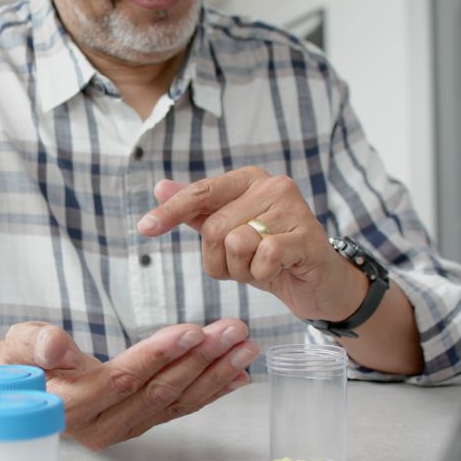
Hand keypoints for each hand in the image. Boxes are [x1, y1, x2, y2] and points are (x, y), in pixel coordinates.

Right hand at [0, 319, 257, 449]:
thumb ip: (36, 345)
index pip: (123, 380)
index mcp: (71, 407)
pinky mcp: (138, 422)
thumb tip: (53, 344)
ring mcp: (123, 427)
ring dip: (214, 373)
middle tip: (232, 331)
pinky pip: (179, 409)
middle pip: (158, 392)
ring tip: (244, 346)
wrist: (23, 385)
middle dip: (200, 360)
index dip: (159, 355)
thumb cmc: (22, 360)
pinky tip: (236, 375)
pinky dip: (211, 390)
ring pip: (174, 401)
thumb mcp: (19, 344)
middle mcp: (101, 426)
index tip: (192, 330)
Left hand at [136, 167, 368, 321]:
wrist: (316, 281)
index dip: (171, 211)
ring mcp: (293, 208)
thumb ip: (197, 210)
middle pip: (214, 227)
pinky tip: (277, 271)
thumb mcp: (229, 233)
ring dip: (241, 269)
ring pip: (236, 243)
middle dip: (219, 258)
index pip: (201, 192)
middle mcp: (272, 185)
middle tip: (242, 265)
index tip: (144, 228)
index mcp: (248, 179)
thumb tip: (160, 187)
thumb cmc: (269, 254)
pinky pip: (263, 257)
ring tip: (260, 267)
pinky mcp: (308, 236)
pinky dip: (262, 274)